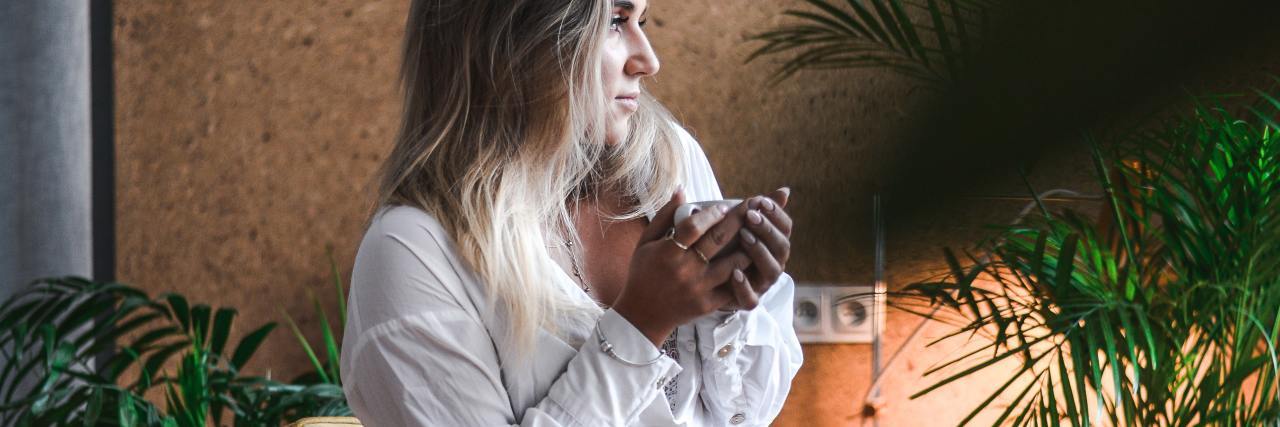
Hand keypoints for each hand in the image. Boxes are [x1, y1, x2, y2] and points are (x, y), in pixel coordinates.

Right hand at [612, 187, 753, 346]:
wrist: (642, 315)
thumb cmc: (643, 273)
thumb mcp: (645, 242)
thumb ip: (665, 216)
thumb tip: (681, 189)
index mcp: (667, 253)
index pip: (694, 226)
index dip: (712, 213)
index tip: (725, 206)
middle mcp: (685, 269)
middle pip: (718, 239)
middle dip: (738, 219)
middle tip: (753, 206)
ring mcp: (698, 288)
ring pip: (732, 263)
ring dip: (747, 246)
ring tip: (758, 233)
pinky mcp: (707, 304)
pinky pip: (732, 287)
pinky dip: (744, 273)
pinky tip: (753, 261)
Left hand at [721, 187, 791, 310]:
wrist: (709, 281)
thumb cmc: (729, 247)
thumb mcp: (740, 226)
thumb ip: (760, 210)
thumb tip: (785, 190)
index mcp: (774, 244)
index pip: (785, 227)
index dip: (776, 214)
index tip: (761, 201)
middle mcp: (773, 263)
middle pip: (782, 247)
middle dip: (768, 230)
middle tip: (751, 216)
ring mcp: (762, 283)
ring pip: (771, 271)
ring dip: (759, 252)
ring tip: (743, 237)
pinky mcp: (747, 300)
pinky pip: (751, 298)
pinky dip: (744, 286)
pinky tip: (734, 273)